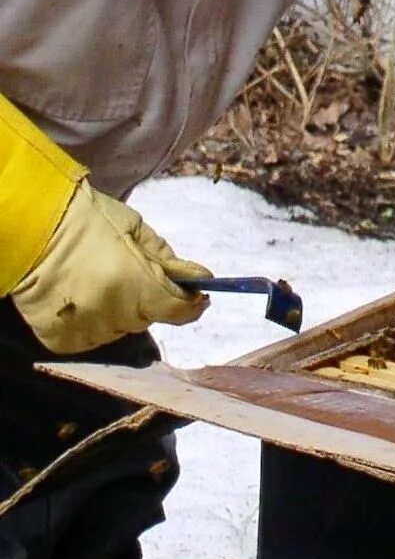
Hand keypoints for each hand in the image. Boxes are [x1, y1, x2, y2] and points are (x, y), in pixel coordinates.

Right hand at [11, 181, 211, 353]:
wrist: (31, 224)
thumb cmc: (87, 219)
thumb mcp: (136, 229)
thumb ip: (168, 259)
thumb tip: (199, 278)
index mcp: (138, 284)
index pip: (179, 310)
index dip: (191, 303)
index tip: (194, 295)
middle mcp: (115, 312)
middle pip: (147, 318)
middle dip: (146, 300)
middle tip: (125, 275)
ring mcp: (86, 328)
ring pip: (119, 331)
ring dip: (117, 314)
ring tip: (97, 284)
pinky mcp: (60, 339)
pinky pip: (89, 339)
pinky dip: (90, 325)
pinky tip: (80, 299)